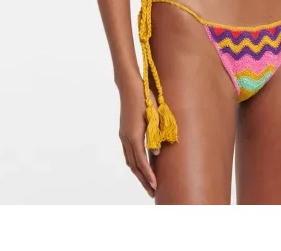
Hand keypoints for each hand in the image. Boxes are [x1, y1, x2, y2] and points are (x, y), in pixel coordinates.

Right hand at [119, 79, 158, 197]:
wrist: (129, 87)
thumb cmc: (145, 99)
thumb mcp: (154, 115)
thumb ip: (156, 135)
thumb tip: (156, 154)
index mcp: (134, 136)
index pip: (142, 161)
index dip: (149, 175)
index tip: (155, 186)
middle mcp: (126, 138)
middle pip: (134, 165)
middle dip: (143, 180)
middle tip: (152, 192)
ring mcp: (123, 136)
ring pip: (129, 160)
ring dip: (138, 173)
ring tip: (147, 183)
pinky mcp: (124, 132)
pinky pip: (128, 153)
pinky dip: (134, 163)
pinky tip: (140, 166)